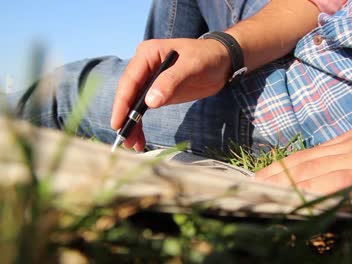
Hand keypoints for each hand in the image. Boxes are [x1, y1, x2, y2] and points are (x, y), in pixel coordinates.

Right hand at [110, 38, 230, 150]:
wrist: (223, 61)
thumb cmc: (207, 57)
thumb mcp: (191, 66)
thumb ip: (171, 81)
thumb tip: (150, 102)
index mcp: (147, 54)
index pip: (130, 81)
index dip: (122, 103)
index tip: (118, 123)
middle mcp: (144, 66)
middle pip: (128, 95)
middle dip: (125, 118)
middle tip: (124, 140)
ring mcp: (150, 80)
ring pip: (134, 105)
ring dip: (132, 125)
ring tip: (132, 145)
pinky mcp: (158, 92)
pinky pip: (145, 109)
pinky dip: (141, 124)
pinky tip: (140, 139)